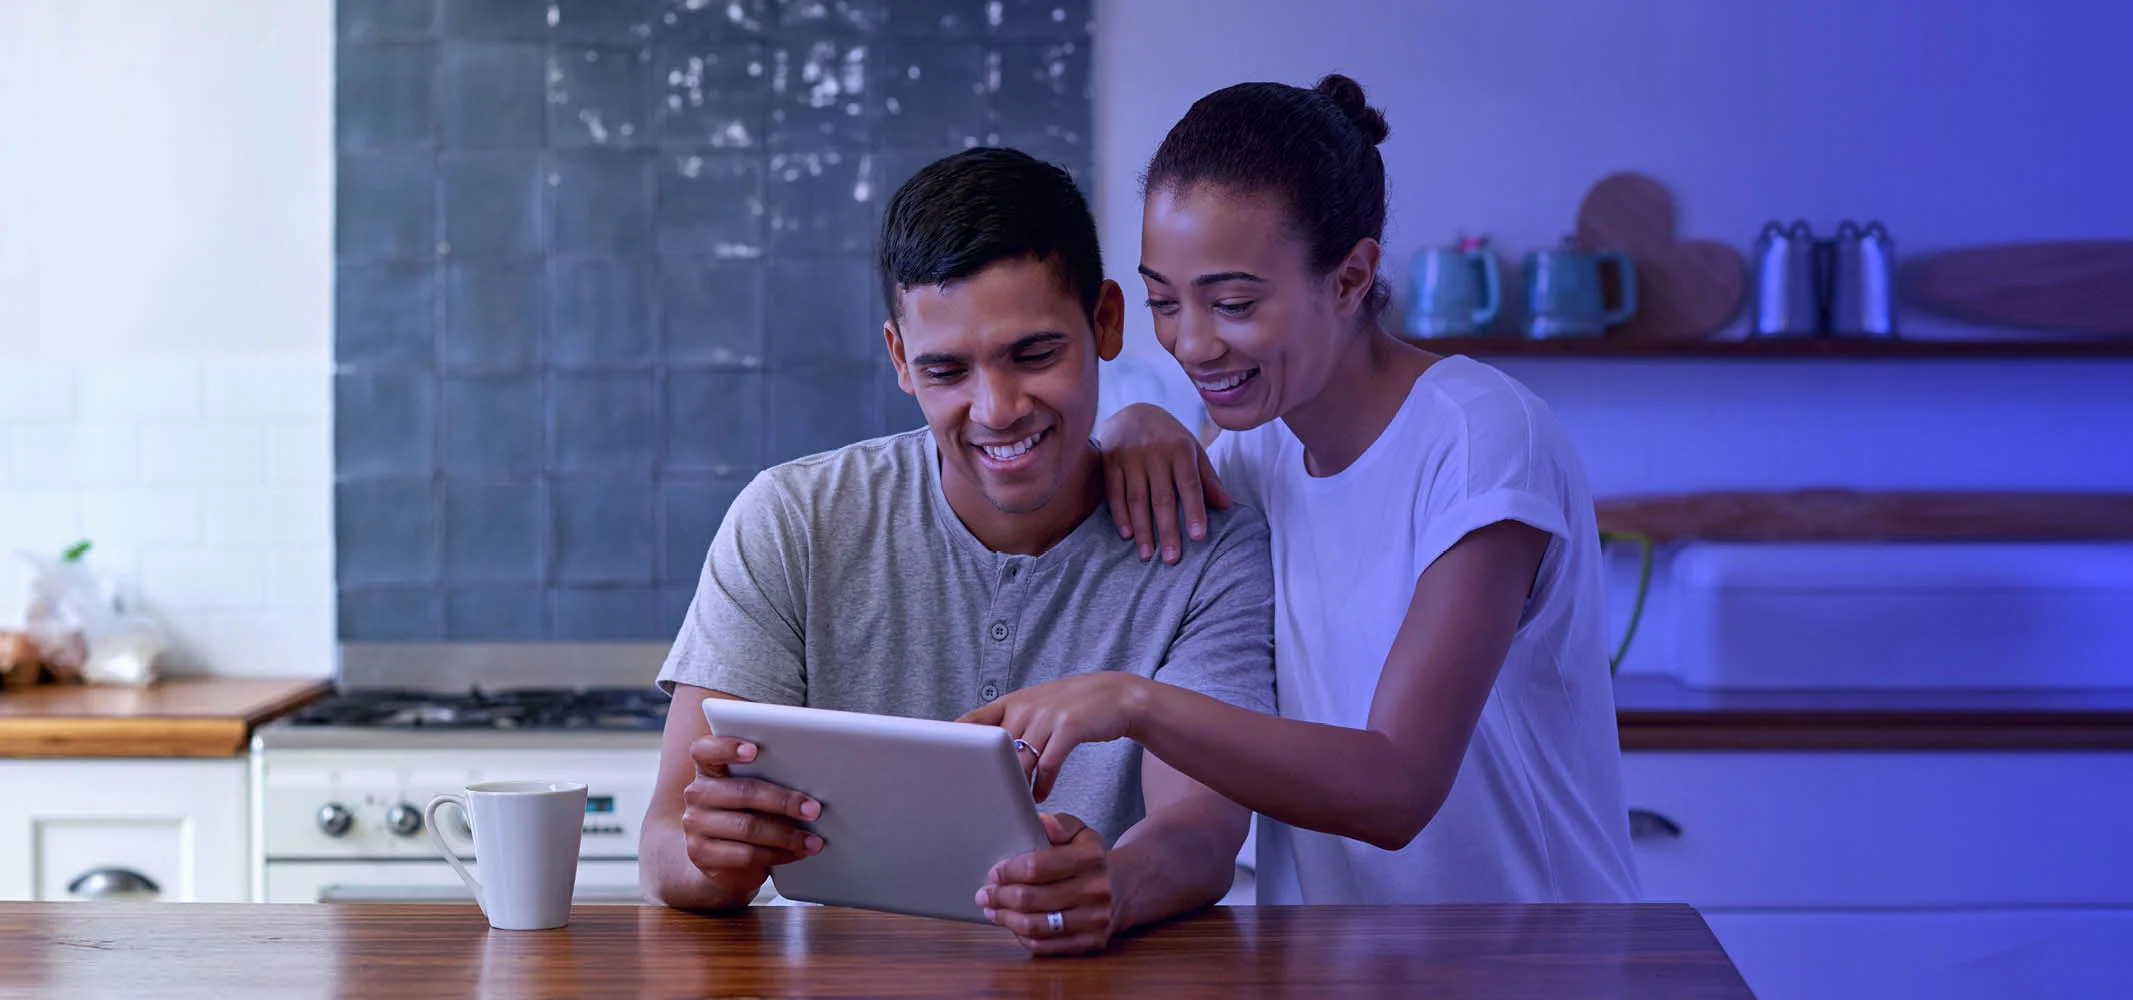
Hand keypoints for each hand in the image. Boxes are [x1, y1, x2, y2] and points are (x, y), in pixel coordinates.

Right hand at [681, 735, 824, 879]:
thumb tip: (809, 782)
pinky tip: (795, 853)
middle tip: (812, 809)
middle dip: (784, 801)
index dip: (727, 748)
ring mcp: (695, 825)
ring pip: (748, 827)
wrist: (720, 860)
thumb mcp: (750, 794)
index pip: (706, 750)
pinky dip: (777, 854)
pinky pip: (746, 854)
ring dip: (787, 835)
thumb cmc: (744, 816)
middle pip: (743, 791)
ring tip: (812, 840)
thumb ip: (767, 779)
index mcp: (708, 769)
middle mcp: (697, 794)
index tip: (754, 750)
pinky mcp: (701, 854)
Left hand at [959, 674, 1144, 801]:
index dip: (957, 746)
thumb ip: (1011, 725)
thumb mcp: (1036, 706)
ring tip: (1014, 805)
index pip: (972, 723)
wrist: (1117, 695)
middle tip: (985, 802)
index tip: (947, 770)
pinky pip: (1048, 765)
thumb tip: (983, 754)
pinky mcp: (1068, 728)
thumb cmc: (1072, 706)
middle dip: (989, 779)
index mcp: (1012, 702)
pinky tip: (1040, 796)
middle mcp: (1025, 707)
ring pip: (1019, 761)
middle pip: (994, 751)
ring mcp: (1046, 716)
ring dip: (1016, 788)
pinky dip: (1042, 785)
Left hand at [975, 813, 1115, 955]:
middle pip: (1032, 898)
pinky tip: (1013, 925)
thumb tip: (1043, 822)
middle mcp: (1096, 890)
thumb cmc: (1090, 860)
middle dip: (1000, 896)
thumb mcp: (1080, 833)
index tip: (994, 873)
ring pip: (1036, 925)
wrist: (1124, 889)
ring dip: (1007, 918)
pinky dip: (1023, 936)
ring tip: (993, 911)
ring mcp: (1095, 919)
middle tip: (985, 894)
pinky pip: (1046, 945)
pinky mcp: (1091, 942)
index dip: (1008, 871)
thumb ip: (1060, 824)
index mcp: (1091, 857)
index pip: (1036, 867)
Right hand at [1097, 403, 1230, 563]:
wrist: (1132, 412)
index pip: (1189, 484)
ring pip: (1137, 499)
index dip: (1194, 511)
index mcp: (1180, 448)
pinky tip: (1128, 535)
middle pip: (1162, 497)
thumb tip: (1227, 505)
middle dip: (1167, 530)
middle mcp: (1154, 451)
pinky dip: (1120, 515)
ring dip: (1142, 529)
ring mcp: (1130, 456)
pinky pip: (1114, 493)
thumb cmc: (1169, 438)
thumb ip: (1207, 478)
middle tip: (1173, 559)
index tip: (1198, 536)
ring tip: (1148, 555)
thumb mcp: (1192, 450)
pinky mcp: (1109, 460)